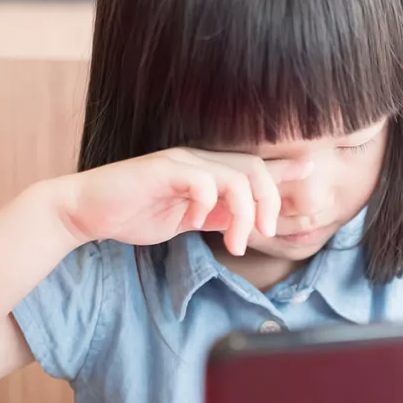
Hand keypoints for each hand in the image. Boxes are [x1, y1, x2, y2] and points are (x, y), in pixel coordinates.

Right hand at [51, 148, 312, 254]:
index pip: (256, 168)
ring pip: (236, 176)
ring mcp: (182, 162)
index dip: (286, 172)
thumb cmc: (136, 214)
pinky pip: (202, 182)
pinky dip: (209, 204)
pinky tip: (199, 222)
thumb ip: (218, 217)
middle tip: (267, 233)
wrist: (88, 212)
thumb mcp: (188, 220)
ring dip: (245, 213)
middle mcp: (200, 160)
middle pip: (255, 169)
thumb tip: (249, 224)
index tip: (314, 180)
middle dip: (271, 203)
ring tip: (236, 242)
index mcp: (209, 171)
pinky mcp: (162, 169)